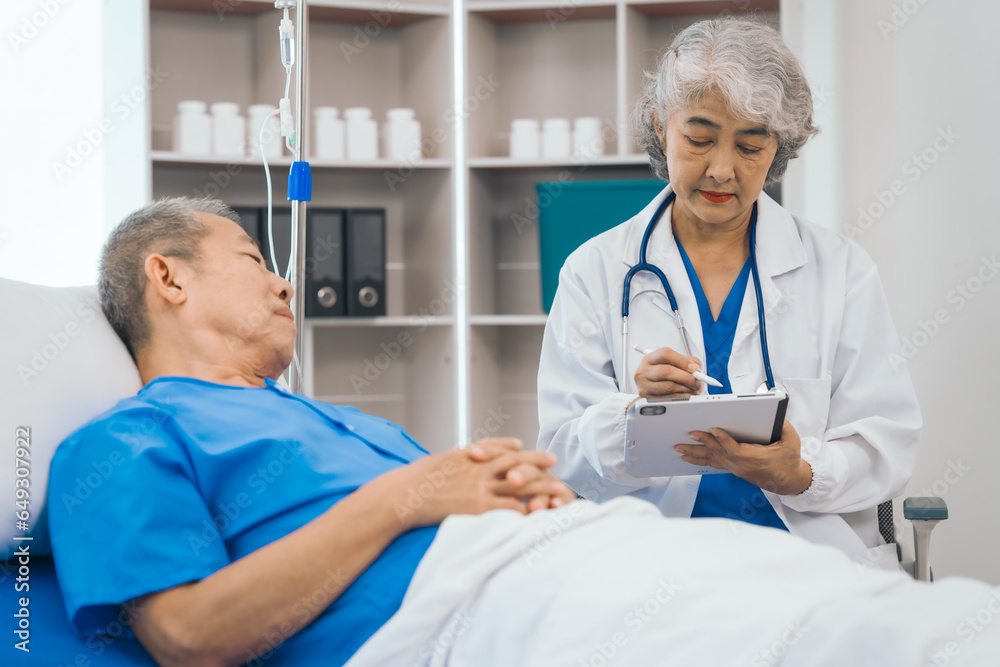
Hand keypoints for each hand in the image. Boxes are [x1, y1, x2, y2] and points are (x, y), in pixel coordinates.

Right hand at [384, 439, 573, 529]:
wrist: (404, 494)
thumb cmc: (421, 479)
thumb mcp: (448, 458)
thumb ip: (475, 453)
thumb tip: (497, 447)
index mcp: (473, 458)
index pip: (507, 451)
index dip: (528, 454)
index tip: (543, 456)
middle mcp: (481, 469)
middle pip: (519, 463)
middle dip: (539, 464)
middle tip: (556, 465)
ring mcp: (481, 488)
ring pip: (519, 485)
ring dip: (540, 488)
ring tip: (557, 491)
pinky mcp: (478, 507)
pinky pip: (508, 508)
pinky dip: (525, 510)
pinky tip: (537, 513)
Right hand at [634, 347, 702, 399]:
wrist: (650, 388)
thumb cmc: (663, 374)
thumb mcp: (672, 363)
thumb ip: (687, 361)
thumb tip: (696, 370)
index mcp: (649, 359)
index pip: (665, 354)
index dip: (682, 360)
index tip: (695, 368)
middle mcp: (644, 371)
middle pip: (666, 371)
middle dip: (686, 377)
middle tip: (698, 381)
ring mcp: (644, 386)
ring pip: (669, 386)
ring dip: (687, 388)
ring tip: (695, 388)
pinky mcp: (648, 399)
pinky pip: (669, 398)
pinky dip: (683, 397)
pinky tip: (688, 394)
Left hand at [673, 420, 812, 495]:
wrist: (789, 482)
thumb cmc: (789, 461)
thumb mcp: (792, 440)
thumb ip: (783, 425)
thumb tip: (774, 412)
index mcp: (755, 458)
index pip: (735, 449)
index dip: (723, 439)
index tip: (713, 429)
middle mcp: (742, 465)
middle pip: (718, 453)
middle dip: (702, 443)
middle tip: (689, 434)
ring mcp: (736, 469)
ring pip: (712, 459)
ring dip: (695, 454)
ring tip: (679, 449)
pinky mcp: (734, 469)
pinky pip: (714, 463)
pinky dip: (699, 460)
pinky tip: (687, 458)